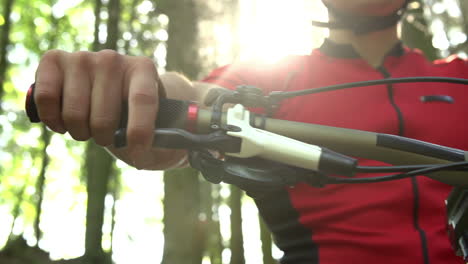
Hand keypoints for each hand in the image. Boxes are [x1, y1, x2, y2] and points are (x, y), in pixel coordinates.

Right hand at [34, 49, 176, 168]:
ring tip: (88, 127)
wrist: (113, 91)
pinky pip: (46, 98)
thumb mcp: (159, 125)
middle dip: (106, 139)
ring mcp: (83, 58)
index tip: (138, 155)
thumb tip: (147, 153)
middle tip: (109, 137)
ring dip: (80, 133)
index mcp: (144, 69)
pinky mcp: (54, 60)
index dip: (139, 133)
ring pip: (74, 113)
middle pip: (104, 117)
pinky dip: (53, 120)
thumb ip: (162, 137)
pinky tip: (63, 122)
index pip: (143, 101)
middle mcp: (113, 59)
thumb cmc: (137, 113)